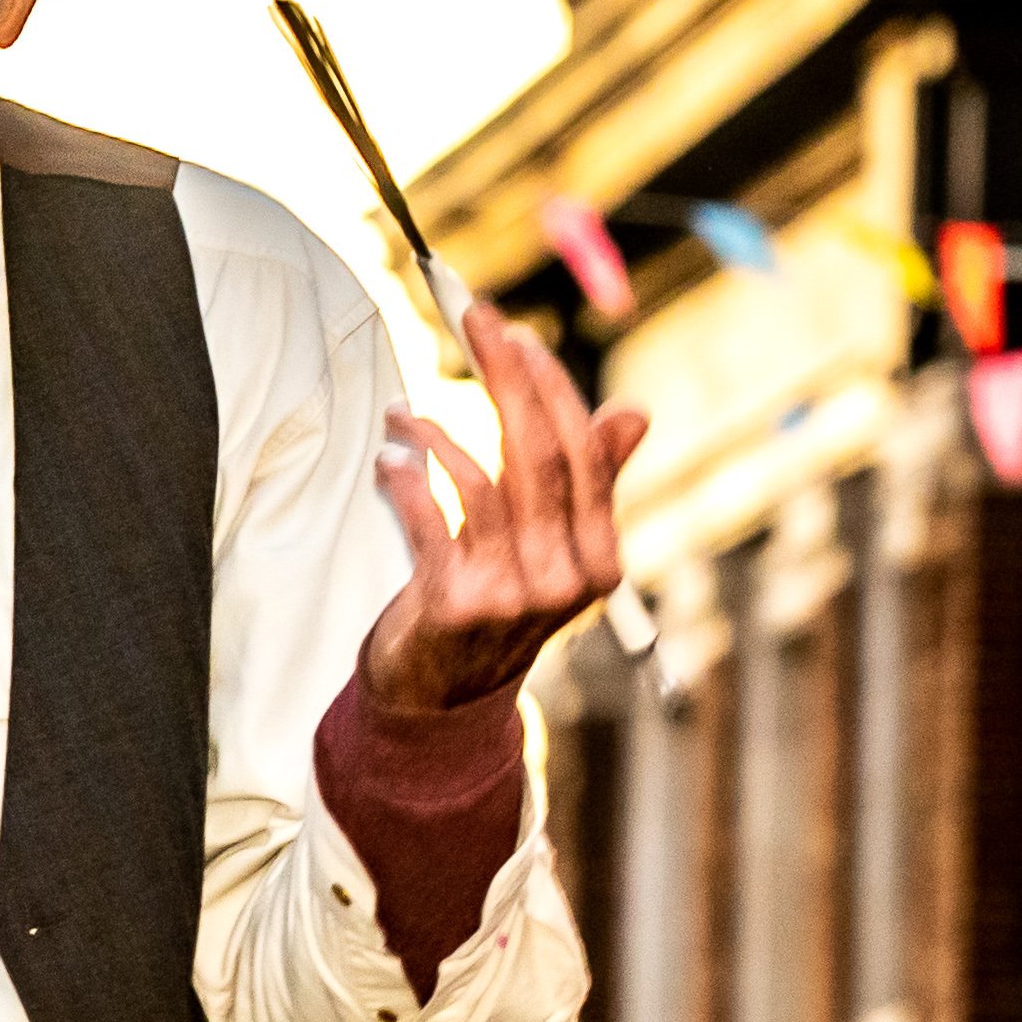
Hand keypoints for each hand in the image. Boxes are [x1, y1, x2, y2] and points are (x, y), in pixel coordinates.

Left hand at [358, 303, 651, 714]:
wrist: (440, 699)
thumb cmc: (494, 602)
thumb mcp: (547, 548)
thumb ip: (585, 483)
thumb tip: (634, 411)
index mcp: (599, 558)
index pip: (582, 454)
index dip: (550, 388)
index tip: (518, 337)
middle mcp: (565, 578)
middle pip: (538, 455)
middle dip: (507, 378)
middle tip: (476, 323)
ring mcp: (512, 595)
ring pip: (481, 481)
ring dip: (435, 431)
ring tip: (398, 412)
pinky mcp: (454, 606)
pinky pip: (428, 520)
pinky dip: (406, 479)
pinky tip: (387, 459)